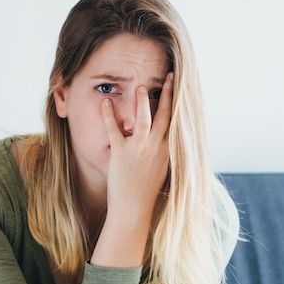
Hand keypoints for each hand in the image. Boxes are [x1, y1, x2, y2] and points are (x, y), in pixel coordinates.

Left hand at [92, 72, 172, 267]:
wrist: (134, 208)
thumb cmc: (147, 189)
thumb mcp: (162, 167)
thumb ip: (163, 149)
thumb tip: (167, 136)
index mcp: (167, 150)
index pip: (175, 120)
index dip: (177, 101)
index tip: (178, 85)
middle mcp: (156, 147)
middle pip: (165, 116)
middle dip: (168, 94)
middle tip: (170, 76)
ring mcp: (139, 150)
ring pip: (143, 121)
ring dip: (143, 102)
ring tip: (141, 86)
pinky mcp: (121, 155)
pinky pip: (114, 131)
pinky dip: (109, 116)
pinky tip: (106, 103)